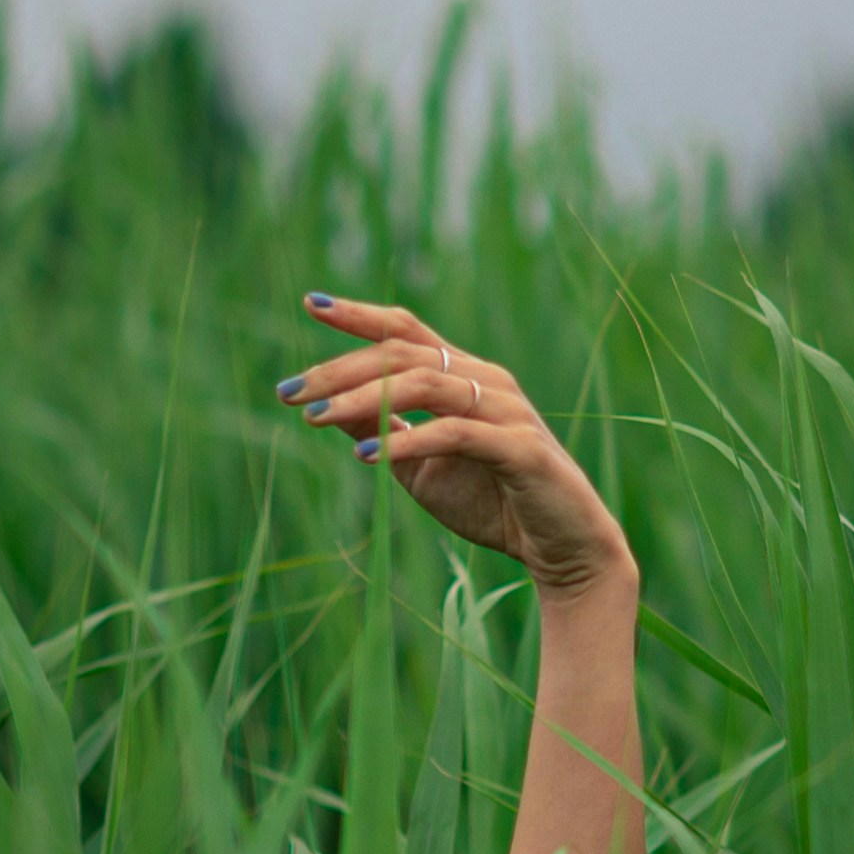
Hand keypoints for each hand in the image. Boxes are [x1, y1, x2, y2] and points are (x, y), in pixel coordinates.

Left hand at [275, 299, 635, 605]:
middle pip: (403, 352)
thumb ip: (382, 433)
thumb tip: (325, 408)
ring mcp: (505, 410)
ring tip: (314, 417)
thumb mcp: (419, 471)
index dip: (360, 315)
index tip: (312, 304)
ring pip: (424, 382)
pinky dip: (407, 441)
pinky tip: (366, 456)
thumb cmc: (493, 505)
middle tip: (290, 392)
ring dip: (362, 398)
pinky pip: (455, 432)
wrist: (562, 549)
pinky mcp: (519, 447)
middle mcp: (485, 381)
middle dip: (340, 368)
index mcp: (464, 377)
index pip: (407, 330)